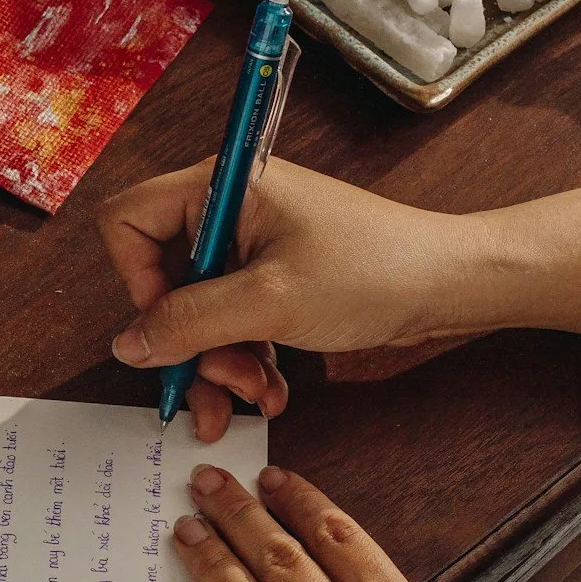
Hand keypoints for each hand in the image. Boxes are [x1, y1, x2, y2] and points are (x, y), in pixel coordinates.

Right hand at [99, 158, 471, 439]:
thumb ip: (188, 322)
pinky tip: (271, 390)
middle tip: (220, 383)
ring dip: (219, 362)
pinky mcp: (274, 278)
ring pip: (197, 311)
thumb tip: (127, 344)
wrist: (453, 285)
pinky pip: (232, 322)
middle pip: (163, 280)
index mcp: (222, 187)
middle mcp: (229, 210)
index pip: (130, 221)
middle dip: (190, 342)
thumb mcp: (269, 302)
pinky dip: (244, 359)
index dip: (137, 280)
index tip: (169, 327)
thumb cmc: (376, 271)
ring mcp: (252, 246)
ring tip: (256, 394)